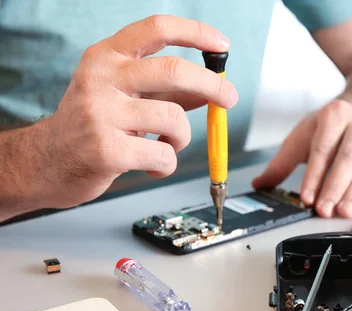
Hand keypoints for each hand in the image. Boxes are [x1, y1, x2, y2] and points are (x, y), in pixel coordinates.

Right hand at [39, 15, 237, 208]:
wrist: (49, 162)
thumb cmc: (95, 125)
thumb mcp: (126, 95)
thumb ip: (166, 89)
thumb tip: (213, 87)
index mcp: (106, 56)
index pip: (156, 28)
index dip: (196, 33)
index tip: (222, 46)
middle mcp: (101, 78)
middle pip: (173, 70)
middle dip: (213, 85)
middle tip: (229, 99)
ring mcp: (100, 113)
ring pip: (173, 118)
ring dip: (182, 137)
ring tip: (167, 146)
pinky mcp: (106, 150)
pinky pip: (163, 155)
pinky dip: (167, 165)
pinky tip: (150, 166)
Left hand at [252, 99, 351, 217]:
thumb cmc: (331, 128)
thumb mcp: (303, 137)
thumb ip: (282, 163)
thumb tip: (259, 184)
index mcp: (334, 115)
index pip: (322, 149)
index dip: (314, 176)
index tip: (306, 198)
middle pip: (347, 159)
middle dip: (335, 188)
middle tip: (324, 210)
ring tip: (343, 212)